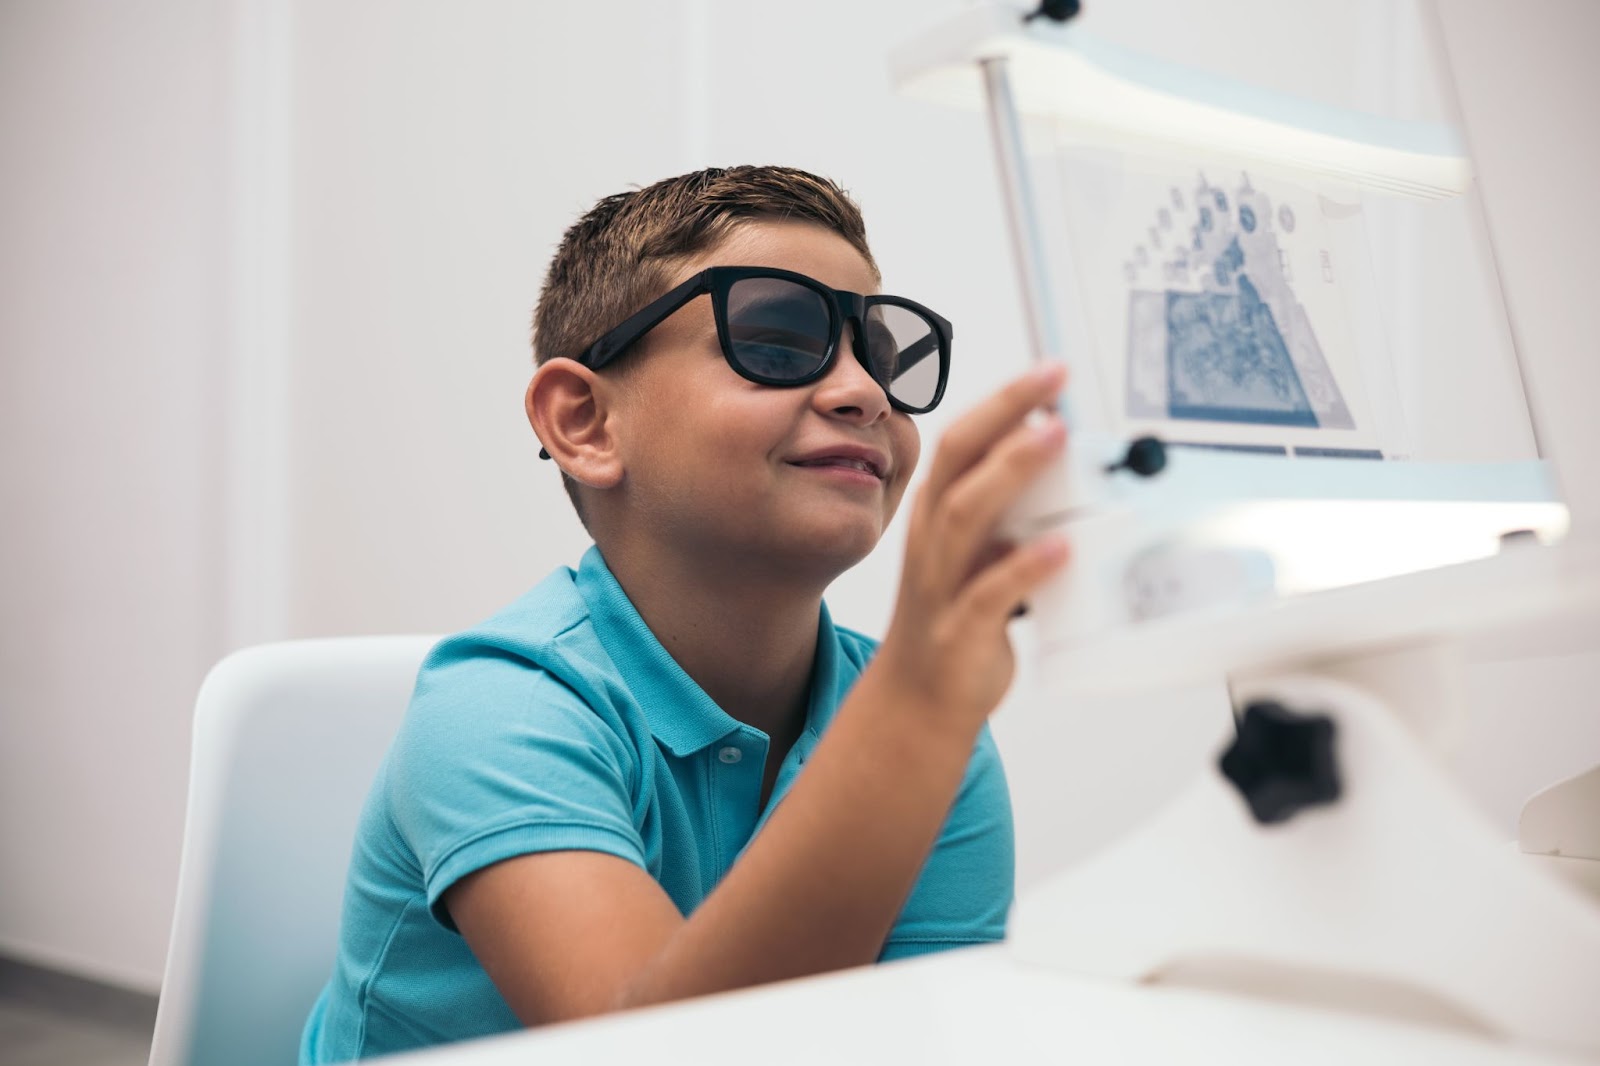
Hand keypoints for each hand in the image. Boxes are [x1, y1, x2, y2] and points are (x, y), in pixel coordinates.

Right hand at [874, 363, 1070, 733]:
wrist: (916, 699)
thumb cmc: (954, 621)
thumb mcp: (979, 556)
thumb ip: (1011, 517)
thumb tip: (1064, 472)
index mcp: (938, 515)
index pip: (963, 441)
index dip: (1003, 401)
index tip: (1049, 371)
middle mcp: (933, 540)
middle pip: (958, 459)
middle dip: (1004, 411)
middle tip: (1052, 378)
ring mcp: (941, 583)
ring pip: (968, 514)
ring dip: (1011, 471)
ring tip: (1051, 439)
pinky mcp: (959, 629)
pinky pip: (989, 592)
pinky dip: (1025, 566)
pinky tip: (1059, 547)